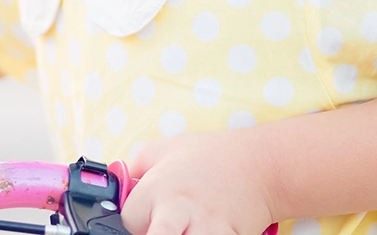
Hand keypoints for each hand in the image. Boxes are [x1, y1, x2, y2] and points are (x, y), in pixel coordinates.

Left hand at [123, 129, 276, 234]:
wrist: (260, 164)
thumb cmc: (209, 155)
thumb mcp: (162, 149)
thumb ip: (134, 170)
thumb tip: (115, 188)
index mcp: (158, 186)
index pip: (127, 221)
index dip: (133, 224)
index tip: (145, 219)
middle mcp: (179, 208)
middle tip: (158, 229)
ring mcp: (206, 227)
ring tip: (182, 230)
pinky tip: (206, 230)